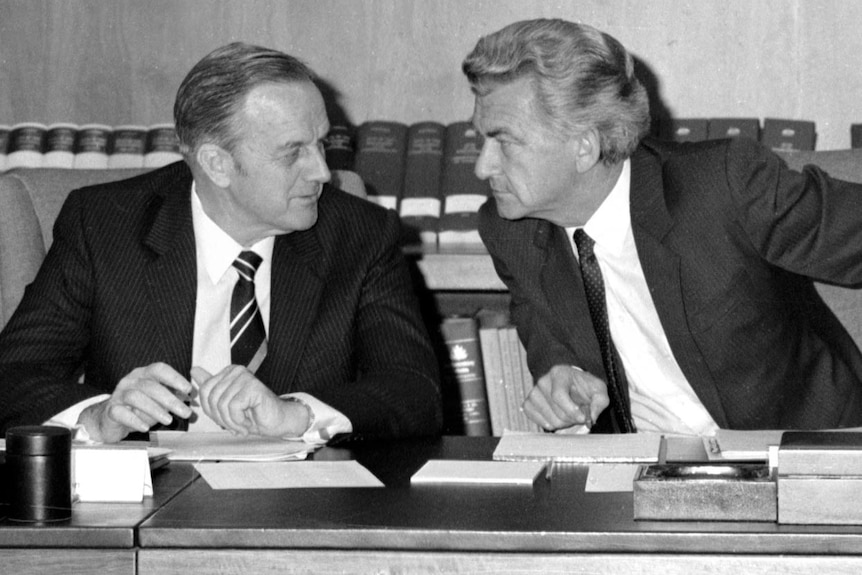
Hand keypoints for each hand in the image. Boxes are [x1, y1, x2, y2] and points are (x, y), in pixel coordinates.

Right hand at [78, 362, 192, 442]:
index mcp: (143, 374)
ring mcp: (119, 395)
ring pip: (135, 397)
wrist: (110, 420)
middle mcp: (130, 381)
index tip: (188, 389)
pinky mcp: (111, 411)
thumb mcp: (158, 400)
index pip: (159, 369)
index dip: (174, 378)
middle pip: (150, 385)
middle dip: (170, 399)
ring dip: (154, 409)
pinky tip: (145, 427)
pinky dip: (134, 420)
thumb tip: (193, 398)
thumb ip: (174, 396)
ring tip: (169, 420)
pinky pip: (121, 413)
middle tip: (185, 412)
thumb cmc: (139, 407)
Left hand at [191, 366, 309, 437]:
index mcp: (228, 372)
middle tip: (237, 424)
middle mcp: (236, 370)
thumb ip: (211, 386)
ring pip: (222, 405)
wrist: (277, 422)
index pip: (204, 391)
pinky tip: (249, 423)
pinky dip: (239, 421)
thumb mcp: (226, 402)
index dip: (212, 410)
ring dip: (232, 422)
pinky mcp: (253, 387)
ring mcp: (245, 377)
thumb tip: (193, 369)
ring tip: (244, 424)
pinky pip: (233, 408)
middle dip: (222, 418)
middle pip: (211, 398)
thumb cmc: (254, 415)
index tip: (227, 417)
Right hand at [522, 364, 609, 431]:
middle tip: (579, 415)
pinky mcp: (528, 404)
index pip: (559, 395)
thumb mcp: (598, 388)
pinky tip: (557, 417)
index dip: (571, 410)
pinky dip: (550, 424)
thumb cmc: (583, 385)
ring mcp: (533, 393)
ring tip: (569, 414)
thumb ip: (600, 401)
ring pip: (549, 420)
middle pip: (557, 412)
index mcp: (559, 374)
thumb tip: (591, 417)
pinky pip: (538, 422)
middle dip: (572, 419)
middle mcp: (543, 382)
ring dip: (563, 423)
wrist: (569, 382)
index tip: (583, 418)